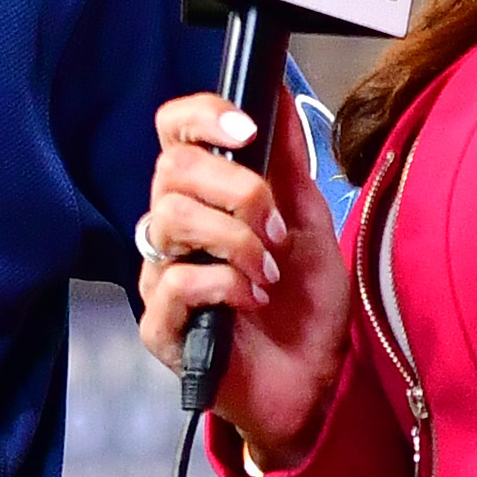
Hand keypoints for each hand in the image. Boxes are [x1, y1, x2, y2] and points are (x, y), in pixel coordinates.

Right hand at [132, 90, 354, 459]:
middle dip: (236, 188)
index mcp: (205, 197)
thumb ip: (289, 162)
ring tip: (269, 270)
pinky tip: (253, 301)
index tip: (248, 129)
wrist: (316, 387)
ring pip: (171, 219)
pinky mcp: (160, 328)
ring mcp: (161, 278)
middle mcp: (174, 232)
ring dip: (235, 239)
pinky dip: (224, 283)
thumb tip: (277, 89)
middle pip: (171, 170)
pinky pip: (173, 281)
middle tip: (276, 227)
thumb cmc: (306, 309)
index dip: (202, 116)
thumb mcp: (309, 222)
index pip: (174, 132)